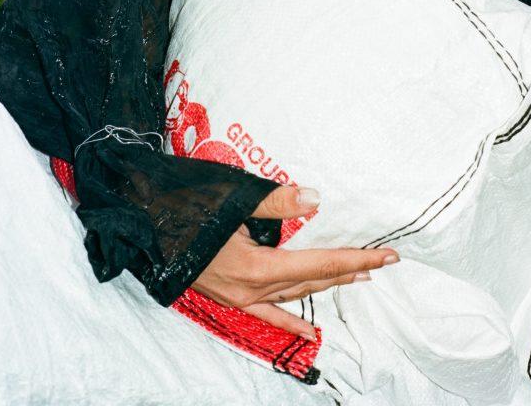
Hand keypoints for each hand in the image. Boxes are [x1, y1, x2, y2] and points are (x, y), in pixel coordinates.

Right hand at [191, 185, 399, 340]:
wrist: (142, 225)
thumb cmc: (185, 208)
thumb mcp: (231, 201)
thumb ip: (275, 203)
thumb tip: (315, 199)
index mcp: (257, 266)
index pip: (320, 262)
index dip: (356, 258)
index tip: (388, 257)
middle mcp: (252, 289)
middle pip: (313, 279)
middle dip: (351, 269)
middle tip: (384, 262)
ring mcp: (240, 297)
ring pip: (295, 294)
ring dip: (328, 285)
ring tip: (358, 278)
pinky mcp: (230, 297)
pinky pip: (268, 313)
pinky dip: (291, 320)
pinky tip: (310, 330)